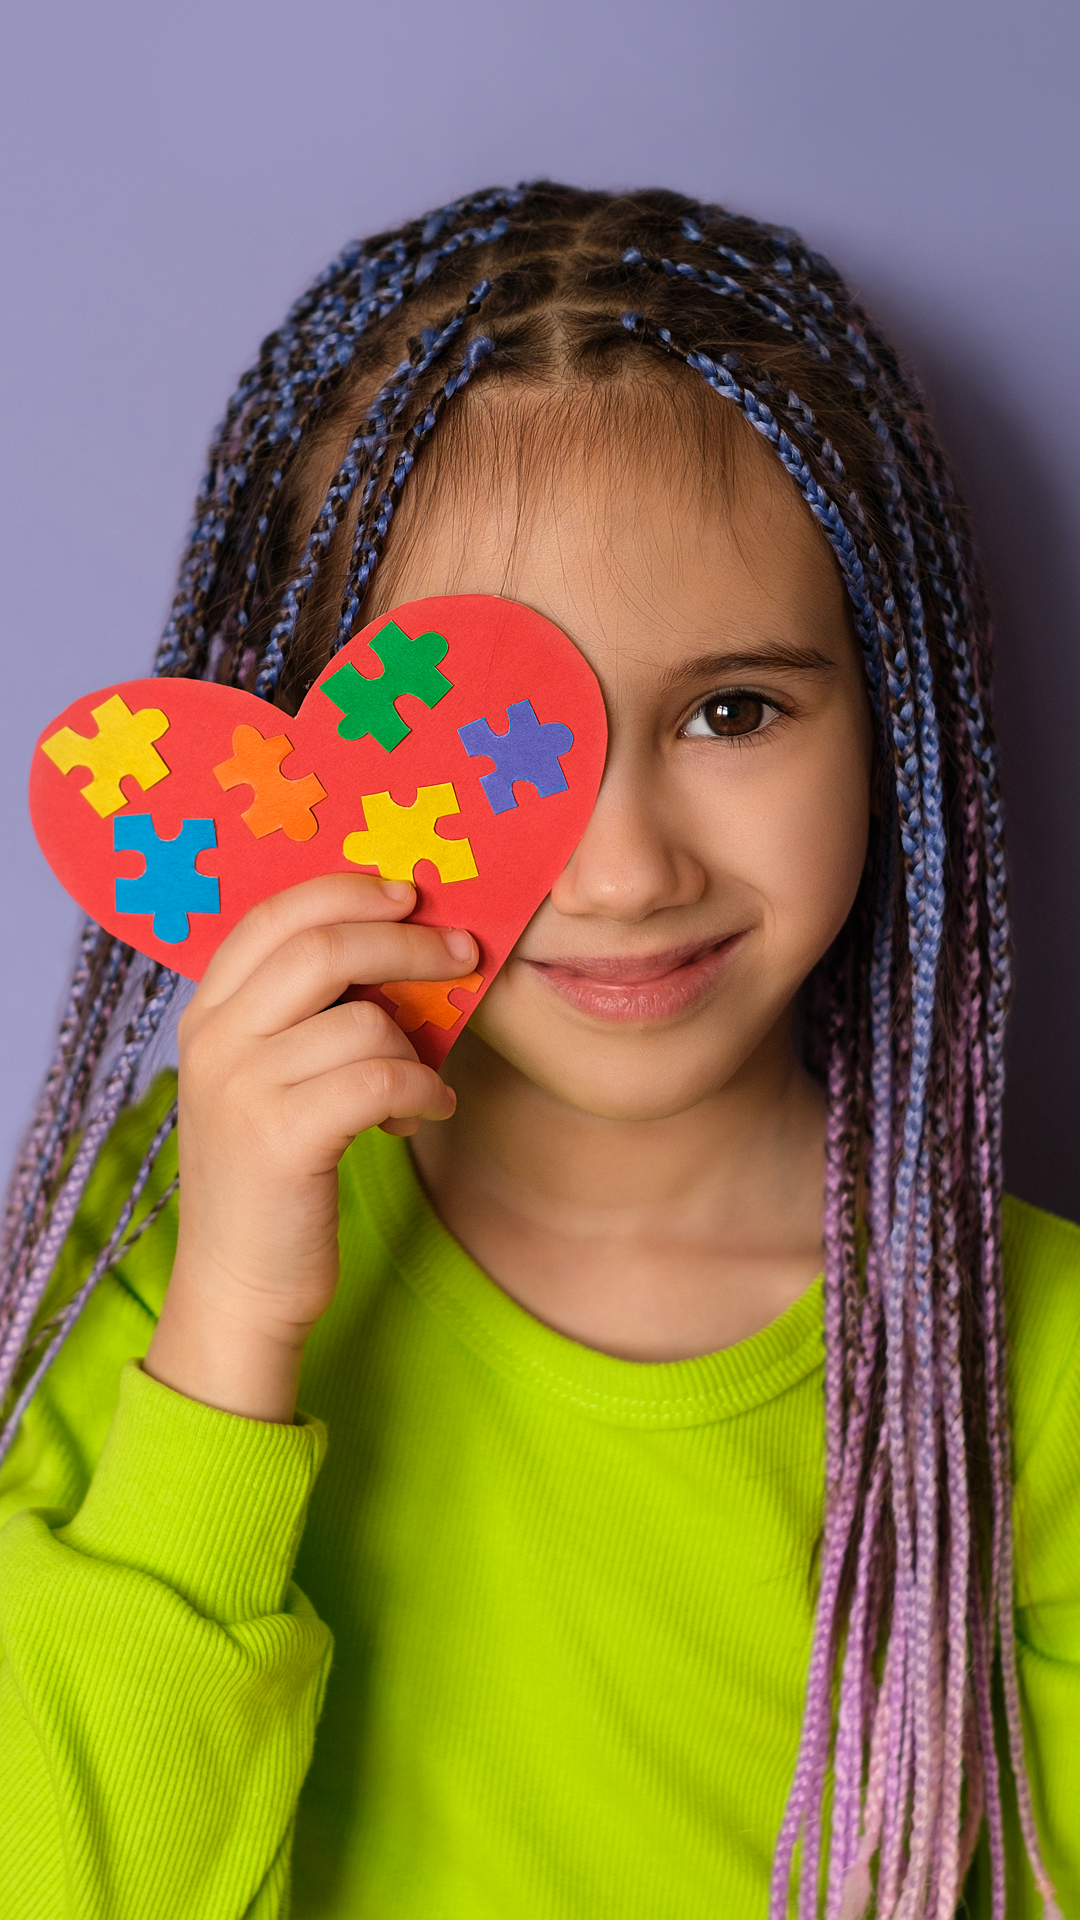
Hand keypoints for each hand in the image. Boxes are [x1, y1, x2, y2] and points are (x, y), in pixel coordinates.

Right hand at [144, 873, 475, 1420]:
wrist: (240, 1285)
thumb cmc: (274, 1175)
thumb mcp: (268, 1078)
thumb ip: (305, 1012)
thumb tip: (400, 941)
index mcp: (207, 1012)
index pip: (274, 913)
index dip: (347, 891)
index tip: (409, 895)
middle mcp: (213, 1039)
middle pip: (324, 947)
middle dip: (408, 943)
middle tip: (463, 953)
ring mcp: (240, 1087)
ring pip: (366, 1021)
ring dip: (419, 1048)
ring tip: (422, 1084)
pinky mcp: (281, 1138)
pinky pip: (382, 1079)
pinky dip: (423, 1092)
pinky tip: (426, 1114)